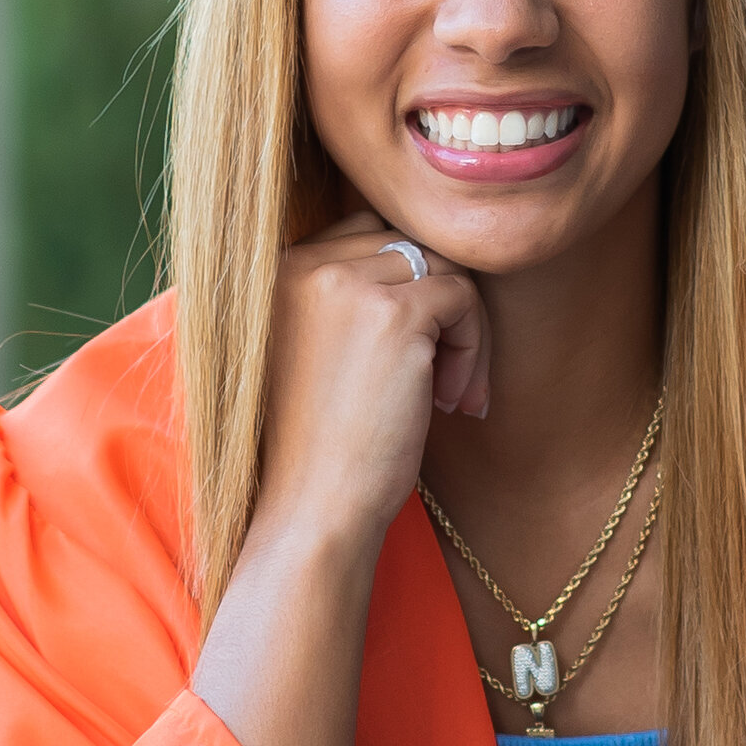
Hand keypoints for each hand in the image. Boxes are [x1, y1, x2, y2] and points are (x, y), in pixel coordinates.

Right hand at [250, 210, 490, 561]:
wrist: (312, 509)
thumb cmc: (315, 448)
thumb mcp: (311, 354)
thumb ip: (343, 302)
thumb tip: (428, 263)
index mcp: (271, 271)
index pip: (365, 236)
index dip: (404, 290)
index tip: (410, 356)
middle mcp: (302, 263)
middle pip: (407, 246)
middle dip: (437, 308)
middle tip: (442, 380)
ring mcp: (347, 284)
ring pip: (442, 268)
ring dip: (461, 330)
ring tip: (451, 394)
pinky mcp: (394, 315)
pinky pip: (463, 297)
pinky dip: (474, 346)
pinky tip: (453, 401)